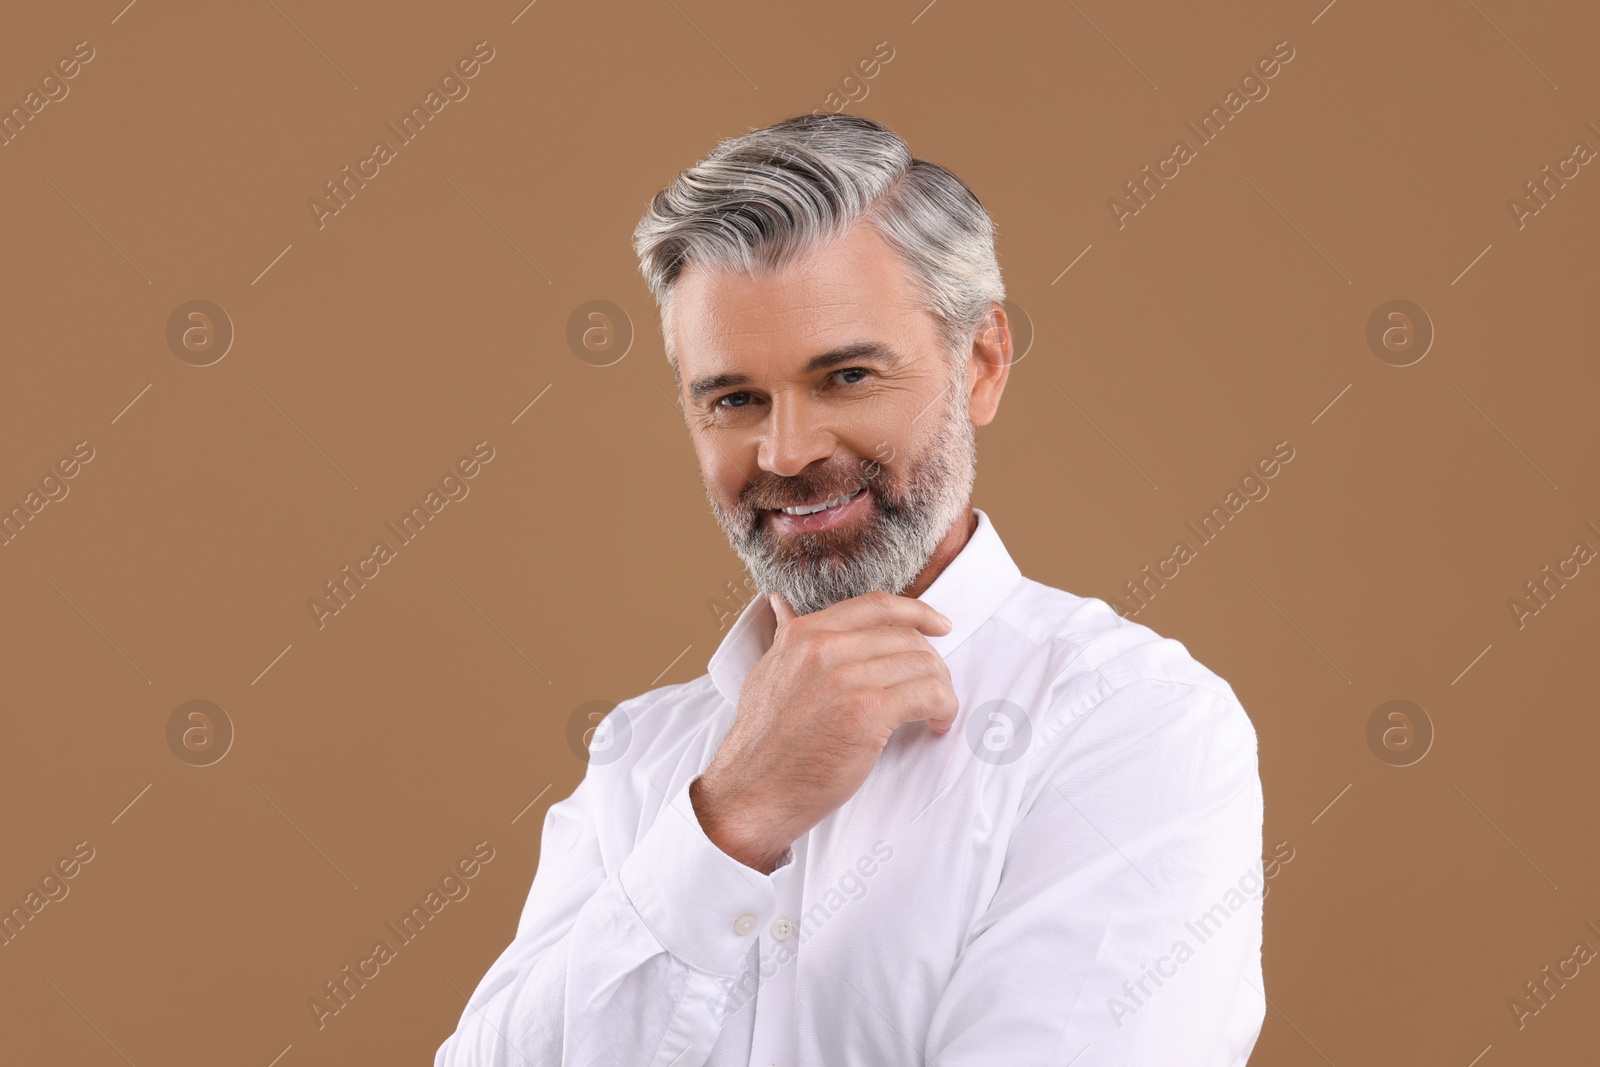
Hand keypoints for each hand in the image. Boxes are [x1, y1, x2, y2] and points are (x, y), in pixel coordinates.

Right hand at [690, 588, 957, 873]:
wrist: (752, 791)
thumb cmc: (762, 742)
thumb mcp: (767, 672)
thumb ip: (785, 637)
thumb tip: (782, 605)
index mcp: (805, 634)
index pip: (877, 606)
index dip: (918, 613)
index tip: (939, 626)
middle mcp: (826, 648)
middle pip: (907, 637)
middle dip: (931, 663)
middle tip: (933, 688)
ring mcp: (848, 678)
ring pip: (923, 665)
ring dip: (940, 689)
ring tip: (934, 711)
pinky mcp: (868, 712)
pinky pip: (930, 695)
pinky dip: (944, 709)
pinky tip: (936, 724)